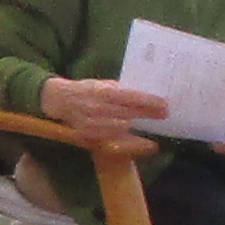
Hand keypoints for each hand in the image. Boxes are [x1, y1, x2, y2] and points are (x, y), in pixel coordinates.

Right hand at [41, 76, 169, 149]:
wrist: (60, 101)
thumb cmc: (85, 90)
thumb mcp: (101, 84)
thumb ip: (119, 90)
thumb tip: (143, 95)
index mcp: (101, 92)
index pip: (129, 97)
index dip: (147, 101)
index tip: (163, 104)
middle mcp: (97, 109)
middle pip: (129, 113)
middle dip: (148, 114)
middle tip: (164, 113)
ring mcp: (92, 124)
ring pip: (122, 128)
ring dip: (140, 126)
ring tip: (154, 123)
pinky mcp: (89, 136)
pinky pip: (114, 140)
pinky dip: (130, 140)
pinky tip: (142, 140)